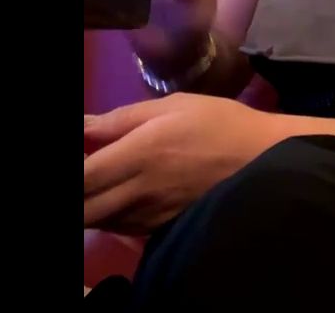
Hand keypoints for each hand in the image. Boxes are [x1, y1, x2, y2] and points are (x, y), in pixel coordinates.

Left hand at [83, 94, 281, 234]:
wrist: (262, 159)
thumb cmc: (218, 123)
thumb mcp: (174, 106)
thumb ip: (122, 118)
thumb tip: (82, 125)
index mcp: (138, 154)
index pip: (81, 177)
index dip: (72, 172)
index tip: (81, 154)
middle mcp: (137, 191)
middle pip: (83, 209)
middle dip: (79, 192)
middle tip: (91, 171)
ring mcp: (148, 215)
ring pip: (97, 221)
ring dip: (90, 204)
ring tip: (101, 181)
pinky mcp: (160, 229)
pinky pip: (120, 227)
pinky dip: (109, 214)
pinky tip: (120, 196)